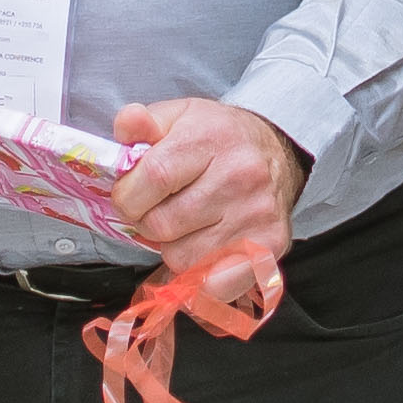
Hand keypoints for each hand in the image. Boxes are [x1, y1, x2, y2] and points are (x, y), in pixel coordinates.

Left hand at [110, 94, 308, 260]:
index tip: (130, 196)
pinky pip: (215, 285)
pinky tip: (204, 254)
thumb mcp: (178, 117)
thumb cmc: (217, 139)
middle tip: (160, 211)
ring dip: (173, 249)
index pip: (153, 177)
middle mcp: (240, 176)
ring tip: (187, 228)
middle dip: (148, 223)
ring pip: (182, 259)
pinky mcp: (269, 246)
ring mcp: (257, 215)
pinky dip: (200, 279)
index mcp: (211, 138)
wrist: (275, 153)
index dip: (128, 195)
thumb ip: (143, 122)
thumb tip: (126, 124)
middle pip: (163, 224)